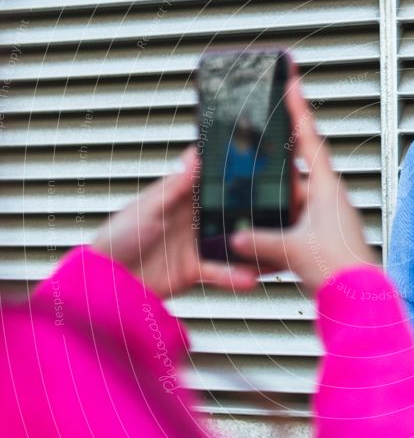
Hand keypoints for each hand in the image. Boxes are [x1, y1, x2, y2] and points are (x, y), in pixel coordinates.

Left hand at [92, 147, 259, 298]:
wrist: (105, 281)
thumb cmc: (117, 236)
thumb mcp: (147, 207)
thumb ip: (174, 185)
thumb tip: (195, 156)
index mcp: (181, 197)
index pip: (213, 180)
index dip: (235, 173)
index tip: (260, 165)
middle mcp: (193, 219)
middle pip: (230, 211)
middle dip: (254, 210)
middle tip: (283, 206)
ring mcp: (196, 244)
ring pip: (232, 242)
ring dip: (250, 244)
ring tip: (273, 244)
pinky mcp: (196, 269)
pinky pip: (220, 271)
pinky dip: (234, 275)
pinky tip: (249, 277)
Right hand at [229, 61, 376, 294]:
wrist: (361, 301)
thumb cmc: (341, 270)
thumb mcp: (292, 250)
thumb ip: (261, 241)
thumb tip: (237, 238)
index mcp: (327, 189)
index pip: (310, 139)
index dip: (298, 109)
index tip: (293, 82)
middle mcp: (330, 199)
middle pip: (297, 169)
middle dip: (275, 160)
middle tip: (255, 144)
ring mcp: (328, 218)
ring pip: (294, 198)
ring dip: (274, 198)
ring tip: (248, 195)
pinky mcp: (324, 238)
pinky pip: (295, 222)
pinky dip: (279, 223)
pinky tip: (263, 234)